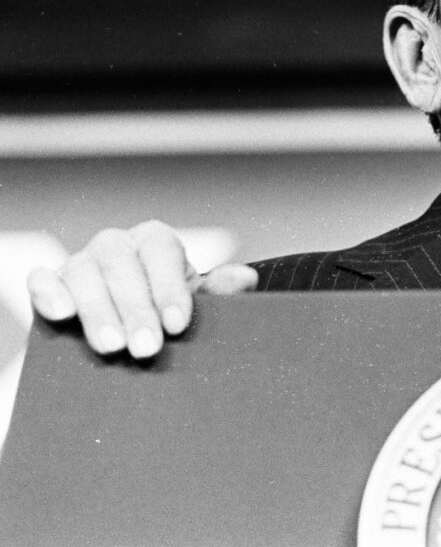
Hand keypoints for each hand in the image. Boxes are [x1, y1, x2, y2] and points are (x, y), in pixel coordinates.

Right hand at [26, 220, 257, 358]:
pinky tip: (61, 314)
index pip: (162, 251)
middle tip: (146, 348)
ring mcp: (82, 263)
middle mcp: (118, 246)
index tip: (177, 324)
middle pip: (122, 265)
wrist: (133, 331)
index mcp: (157, 243)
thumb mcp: (197, 304)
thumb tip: (244, 279)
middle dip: (135, 309)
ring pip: (84, 274)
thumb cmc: (169, 313)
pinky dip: (48, 292)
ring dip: (98, 311)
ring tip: (111, 347)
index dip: (169, 287)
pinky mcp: (51, 285)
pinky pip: (43, 281)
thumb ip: (220, 293)